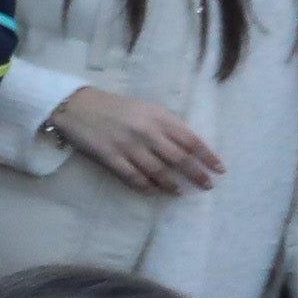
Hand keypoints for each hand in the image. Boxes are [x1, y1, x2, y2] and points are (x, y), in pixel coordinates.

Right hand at [44, 86, 223, 194]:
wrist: (77, 106)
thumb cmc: (115, 107)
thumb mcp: (146, 109)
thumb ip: (166, 125)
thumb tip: (187, 147)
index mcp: (159, 117)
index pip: (191, 140)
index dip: (207, 156)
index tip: (219, 169)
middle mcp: (147, 132)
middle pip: (179, 158)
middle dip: (195, 174)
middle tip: (206, 185)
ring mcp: (128, 145)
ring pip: (158, 170)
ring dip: (172, 184)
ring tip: (180, 192)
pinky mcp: (110, 157)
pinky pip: (133, 176)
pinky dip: (146, 186)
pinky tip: (153, 190)